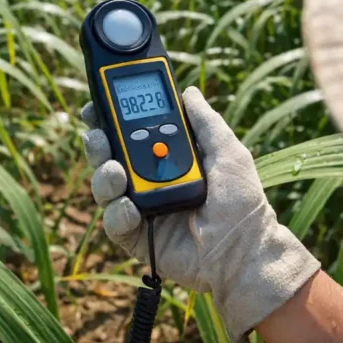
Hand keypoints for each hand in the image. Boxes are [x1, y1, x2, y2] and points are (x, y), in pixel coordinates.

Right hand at [82, 86, 319, 339]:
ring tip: (117, 173)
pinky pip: (113, 221)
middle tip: (98, 135)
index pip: (130, 133)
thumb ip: (205, 121)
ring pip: (105, 185)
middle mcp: (148, 180)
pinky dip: (118, 212)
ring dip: (104, 175)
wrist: (244, 252)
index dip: (110, 118)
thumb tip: (189, 91)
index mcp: (167, 158)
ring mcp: (140, 208)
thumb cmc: (243, 203)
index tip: (98, 104)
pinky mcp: (136, 238)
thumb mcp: (228, 152)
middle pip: (108, 155)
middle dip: (97, 142)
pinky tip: (132, 209)